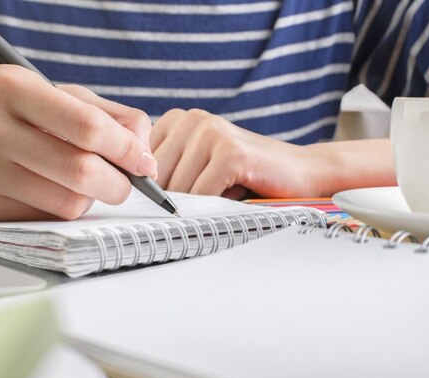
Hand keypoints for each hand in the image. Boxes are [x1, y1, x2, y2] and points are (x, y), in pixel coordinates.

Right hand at [0, 65, 155, 220]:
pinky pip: (44, 219)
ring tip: (85, 185)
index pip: (87, 126)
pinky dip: (62, 210)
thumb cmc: (17, 117)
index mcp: (10, 87)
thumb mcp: (61, 99)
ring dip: (90, 198)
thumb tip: (146, 154)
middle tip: (126, 184)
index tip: (145, 163)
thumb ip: (112, 117)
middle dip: (118, 184)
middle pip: (80, 170)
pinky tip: (52, 193)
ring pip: (65, 202)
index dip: (126, 149)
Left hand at [150, 109, 318, 198]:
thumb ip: (167, 173)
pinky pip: (202, 194)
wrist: (300, 173)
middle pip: (157, 178)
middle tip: (198, 207)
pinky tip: (231, 200)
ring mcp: (211, 132)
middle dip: (172, 200)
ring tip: (219, 199)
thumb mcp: (198, 168)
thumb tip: (128, 195)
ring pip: (178, 188)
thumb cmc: (246, 177)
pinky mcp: (230, 151)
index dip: (150, 190)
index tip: (165, 203)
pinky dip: (212, 207)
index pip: (140, 164)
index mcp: (177, 120)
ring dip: (196, 205)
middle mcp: (191, 119)